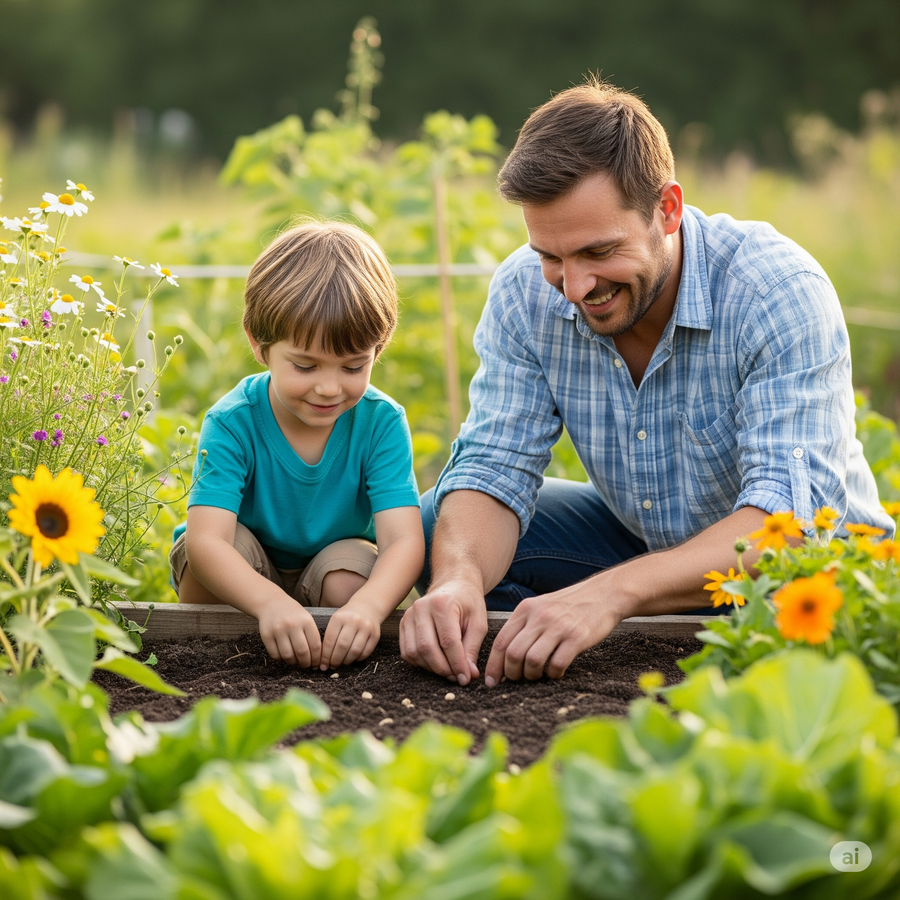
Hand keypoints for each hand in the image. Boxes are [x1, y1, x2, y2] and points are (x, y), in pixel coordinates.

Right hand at [256, 593, 321, 666]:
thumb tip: (317, 658)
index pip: (315, 646)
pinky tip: (285, 656)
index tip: (316, 664)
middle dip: (306, 663)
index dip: (317, 659)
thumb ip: (312, 635)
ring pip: (288, 656)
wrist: (272, 603)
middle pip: (302, 652)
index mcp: (306, 621)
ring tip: (295, 661)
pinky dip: (281, 659)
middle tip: (306, 665)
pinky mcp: (266, 635)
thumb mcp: (306, 619)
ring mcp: (278, 630)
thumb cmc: (293, 613)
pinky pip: (275, 655)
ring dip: (293, 662)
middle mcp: (292, 625)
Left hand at [320, 603, 380, 668]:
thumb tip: (324, 660)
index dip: (325, 656)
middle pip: (342, 646)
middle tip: (332, 666)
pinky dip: (358, 659)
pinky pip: (366, 652)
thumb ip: (330, 638)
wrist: (366, 607)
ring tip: (343, 663)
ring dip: (347, 661)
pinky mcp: (375, 634)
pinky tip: (353, 659)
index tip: (323, 665)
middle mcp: (354, 621)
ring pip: (355, 651)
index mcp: (339, 618)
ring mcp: (366, 627)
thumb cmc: (347, 617)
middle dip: (335, 660)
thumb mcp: (336, 621)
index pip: (330, 641)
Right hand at [399, 578, 487, 684]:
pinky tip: (435, 662)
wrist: (453, 585)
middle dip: (443, 669)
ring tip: (448, 670)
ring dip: (431, 668)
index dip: (457, 664)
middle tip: (457, 677)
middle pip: (427, 648)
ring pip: (414, 652)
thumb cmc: (468, 603)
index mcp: (442, 604)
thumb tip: (468, 675)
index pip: (448, 641)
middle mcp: (421, 608)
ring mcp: (409, 615)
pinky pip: (407, 652)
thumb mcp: (478, 623)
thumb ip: (472, 649)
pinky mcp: (403, 624)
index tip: (466, 679)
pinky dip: (420, 663)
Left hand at [484, 589, 620, 684]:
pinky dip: (553, 674)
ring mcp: (558, 626)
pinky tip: (556, 672)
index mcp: (526, 609)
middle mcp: (539, 616)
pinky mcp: (577, 637)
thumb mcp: (541, 606)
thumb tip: (505, 656)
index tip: (492, 681)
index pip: (501, 641)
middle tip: (517, 680)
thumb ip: (524, 626)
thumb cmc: (570, 605)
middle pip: (513, 653)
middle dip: (511, 673)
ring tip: (537, 676)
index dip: (493, 665)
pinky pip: (557, 664)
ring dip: (531, 675)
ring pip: (532, 661)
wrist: (604, 594)